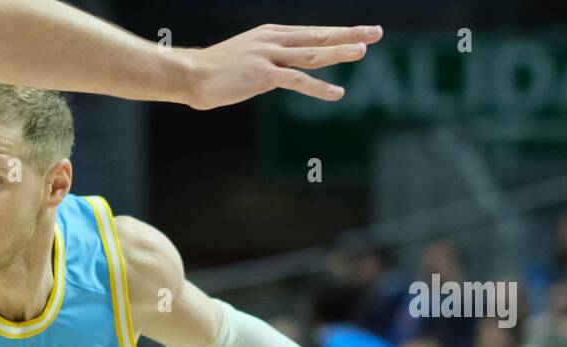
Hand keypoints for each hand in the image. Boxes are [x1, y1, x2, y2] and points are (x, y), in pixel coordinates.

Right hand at [184, 24, 381, 109]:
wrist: (190, 74)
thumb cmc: (213, 72)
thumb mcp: (243, 60)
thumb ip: (265, 65)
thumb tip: (277, 76)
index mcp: (270, 34)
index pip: (310, 32)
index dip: (337, 33)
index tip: (359, 33)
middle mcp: (273, 40)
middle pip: (318, 35)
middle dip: (349, 34)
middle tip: (376, 32)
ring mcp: (268, 56)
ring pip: (312, 53)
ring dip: (339, 52)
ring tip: (364, 51)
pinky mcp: (263, 75)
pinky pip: (297, 81)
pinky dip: (319, 88)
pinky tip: (337, 93)